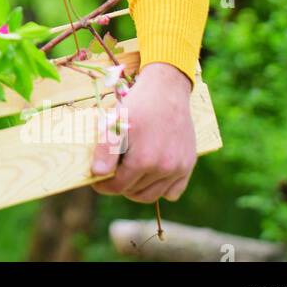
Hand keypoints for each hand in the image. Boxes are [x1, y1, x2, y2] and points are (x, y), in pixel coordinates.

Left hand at [89, 62, 195, 202]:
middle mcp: (164, 168)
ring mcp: (179, 168)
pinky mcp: (189, 165)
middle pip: (134, 192)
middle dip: (120, 185)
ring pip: (153, 195)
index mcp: (143, 160)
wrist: (167, 91)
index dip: (104, 185)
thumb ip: (106, 150)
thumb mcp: (115, 123)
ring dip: (138, 188)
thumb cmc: (137, 105)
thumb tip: (98, 174)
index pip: (118, 187)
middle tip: (113, 172)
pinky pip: (173, 192)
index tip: (97, 180)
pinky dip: (161, 188)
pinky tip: (150, 174)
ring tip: (129, 172)